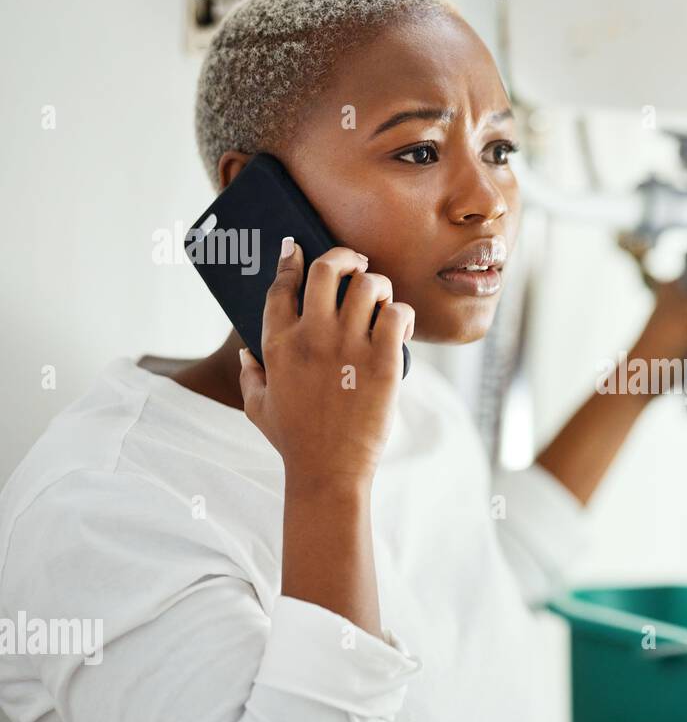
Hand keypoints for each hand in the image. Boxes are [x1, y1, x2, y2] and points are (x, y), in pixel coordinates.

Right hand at [238, 238, 414, 485]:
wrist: (328, 472)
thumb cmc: (294, 441)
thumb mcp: (258, 407)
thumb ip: (251, 376)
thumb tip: (248, 355)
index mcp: (277, 343)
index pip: (283, 285)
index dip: (291, 259)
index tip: (298, 248)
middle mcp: (310, 336)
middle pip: (327, 268)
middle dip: (345, 257)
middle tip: (357, 265)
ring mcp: (347, 347)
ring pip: (369, 285)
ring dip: (378, 285)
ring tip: (382, 300)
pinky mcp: (382, 362)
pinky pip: (398, 314)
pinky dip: (402, 313)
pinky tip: (400, 326)